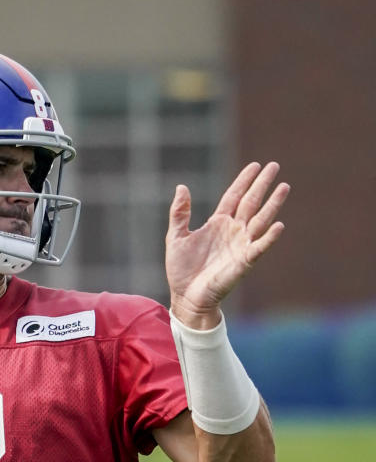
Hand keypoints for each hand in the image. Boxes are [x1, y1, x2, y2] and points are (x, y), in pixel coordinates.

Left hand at [166, 162, 288, 328]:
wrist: (186, 296)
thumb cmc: (181, 268)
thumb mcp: (176, 236)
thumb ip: (180, 213)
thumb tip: (182, 186)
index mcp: (218, 223)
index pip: (234, 196)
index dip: (244, 181)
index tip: (255, 165)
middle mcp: (233, 230)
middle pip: (251, 202)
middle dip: (262, 185)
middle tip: (275, 166)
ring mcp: (241, 244)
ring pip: (260, 220)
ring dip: (272, 204)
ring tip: (284, 187)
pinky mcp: (244, 261)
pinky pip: (259, 247)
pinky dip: (269, 237)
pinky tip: (279, 225)